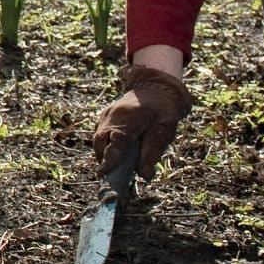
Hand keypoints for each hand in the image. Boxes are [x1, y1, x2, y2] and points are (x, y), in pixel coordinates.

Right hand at [91, 59, 191, 177]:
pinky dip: (106, 145)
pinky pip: (101, 134)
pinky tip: (117, 151)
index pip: (116, 143)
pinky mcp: (106, 115)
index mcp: (130, 118)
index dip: (109, 160)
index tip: (104, 174)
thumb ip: (153, 152)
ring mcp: (107, 114)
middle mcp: (113, 115)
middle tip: (113, 176)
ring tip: (117, 165)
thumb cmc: (164, 110)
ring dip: (104, 153)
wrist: (157, 87)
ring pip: (98, 139)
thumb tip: (144, 175)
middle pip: (101, 142)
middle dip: (104, 159)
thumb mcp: (165, 131)